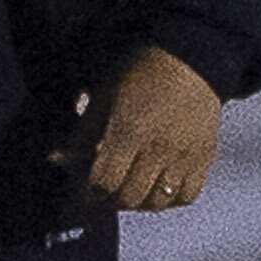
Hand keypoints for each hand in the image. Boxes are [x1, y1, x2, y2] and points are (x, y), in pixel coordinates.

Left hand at [88, 43, 222, 211]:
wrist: (191, 59)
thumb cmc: (142, 73)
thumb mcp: (105, 95)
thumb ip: (83, 132)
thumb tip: (57, 158)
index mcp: (128, 130)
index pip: (103, 182)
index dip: (89, 192)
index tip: (86, 189)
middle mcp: (157, 148)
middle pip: (129, 197)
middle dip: (111, 199)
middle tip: (107, 190)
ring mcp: (183, 155)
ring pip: (157, 202)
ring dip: (139, 202)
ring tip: (132, 189)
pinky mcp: (204, 157)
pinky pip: (186, 195)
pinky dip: (170, 199)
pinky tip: (160, 186)